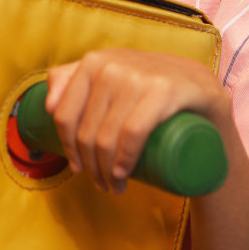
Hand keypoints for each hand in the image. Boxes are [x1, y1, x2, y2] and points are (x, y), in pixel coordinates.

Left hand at [45, 49, 228, 194]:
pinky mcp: (164, 90)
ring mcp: (137, 76)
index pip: (64, 115)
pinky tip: (122, 173)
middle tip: (103, 185)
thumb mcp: (110, 73)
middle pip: (87, 131)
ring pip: (107, 136)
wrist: (201, 87)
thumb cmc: (148, 88)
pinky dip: (124, 158)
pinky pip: (133, 132)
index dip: (67, 149)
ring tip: (115, 188)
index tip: (78, 169)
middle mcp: (110, 64)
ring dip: (107, 173)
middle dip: (91, 168)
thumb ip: (72, 77)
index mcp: (92, 62)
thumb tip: (47, 105)